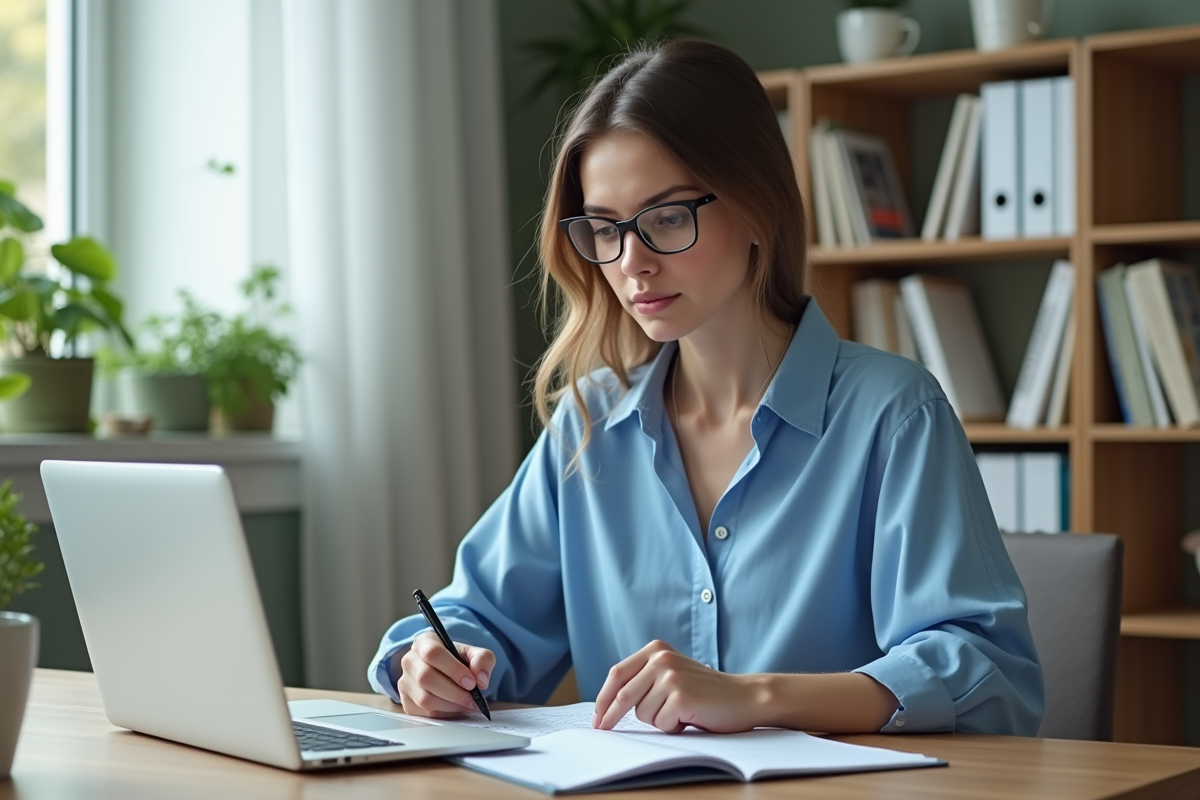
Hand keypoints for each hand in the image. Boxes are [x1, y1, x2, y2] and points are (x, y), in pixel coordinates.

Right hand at [396, 631, 494, 718]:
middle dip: (454, 692)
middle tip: (473, 699)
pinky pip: (424, 713)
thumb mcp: (472, 653)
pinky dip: (444, 714)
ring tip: (467, 704)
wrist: (444, 672)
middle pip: (426, 678)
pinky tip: (455, 708)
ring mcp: (404, 682)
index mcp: (424, 642)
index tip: (471, 682)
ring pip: (424, 699)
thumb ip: (482, 659)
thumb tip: (481, 679)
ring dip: (450, 705)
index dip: (453, 669)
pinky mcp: (405, 702)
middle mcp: (410, 660)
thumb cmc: (456, 661)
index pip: (433, 653)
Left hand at [592, 640, 766, 733]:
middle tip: (602, 728)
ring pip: (642, 713)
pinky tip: (690, 717)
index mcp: (656, 649)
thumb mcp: (671, 674)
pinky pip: (661, 723)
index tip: (597, 716)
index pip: (617, 674)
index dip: (603, 698)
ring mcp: (670, 676)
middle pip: (622, 695)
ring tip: (681, 712)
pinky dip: (674, 727)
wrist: (745, 696)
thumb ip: (645, 678)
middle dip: (611, 716)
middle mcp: (661, 658)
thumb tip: (609, 702)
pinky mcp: (680, 696)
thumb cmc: (706, 691)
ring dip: (659, 720)